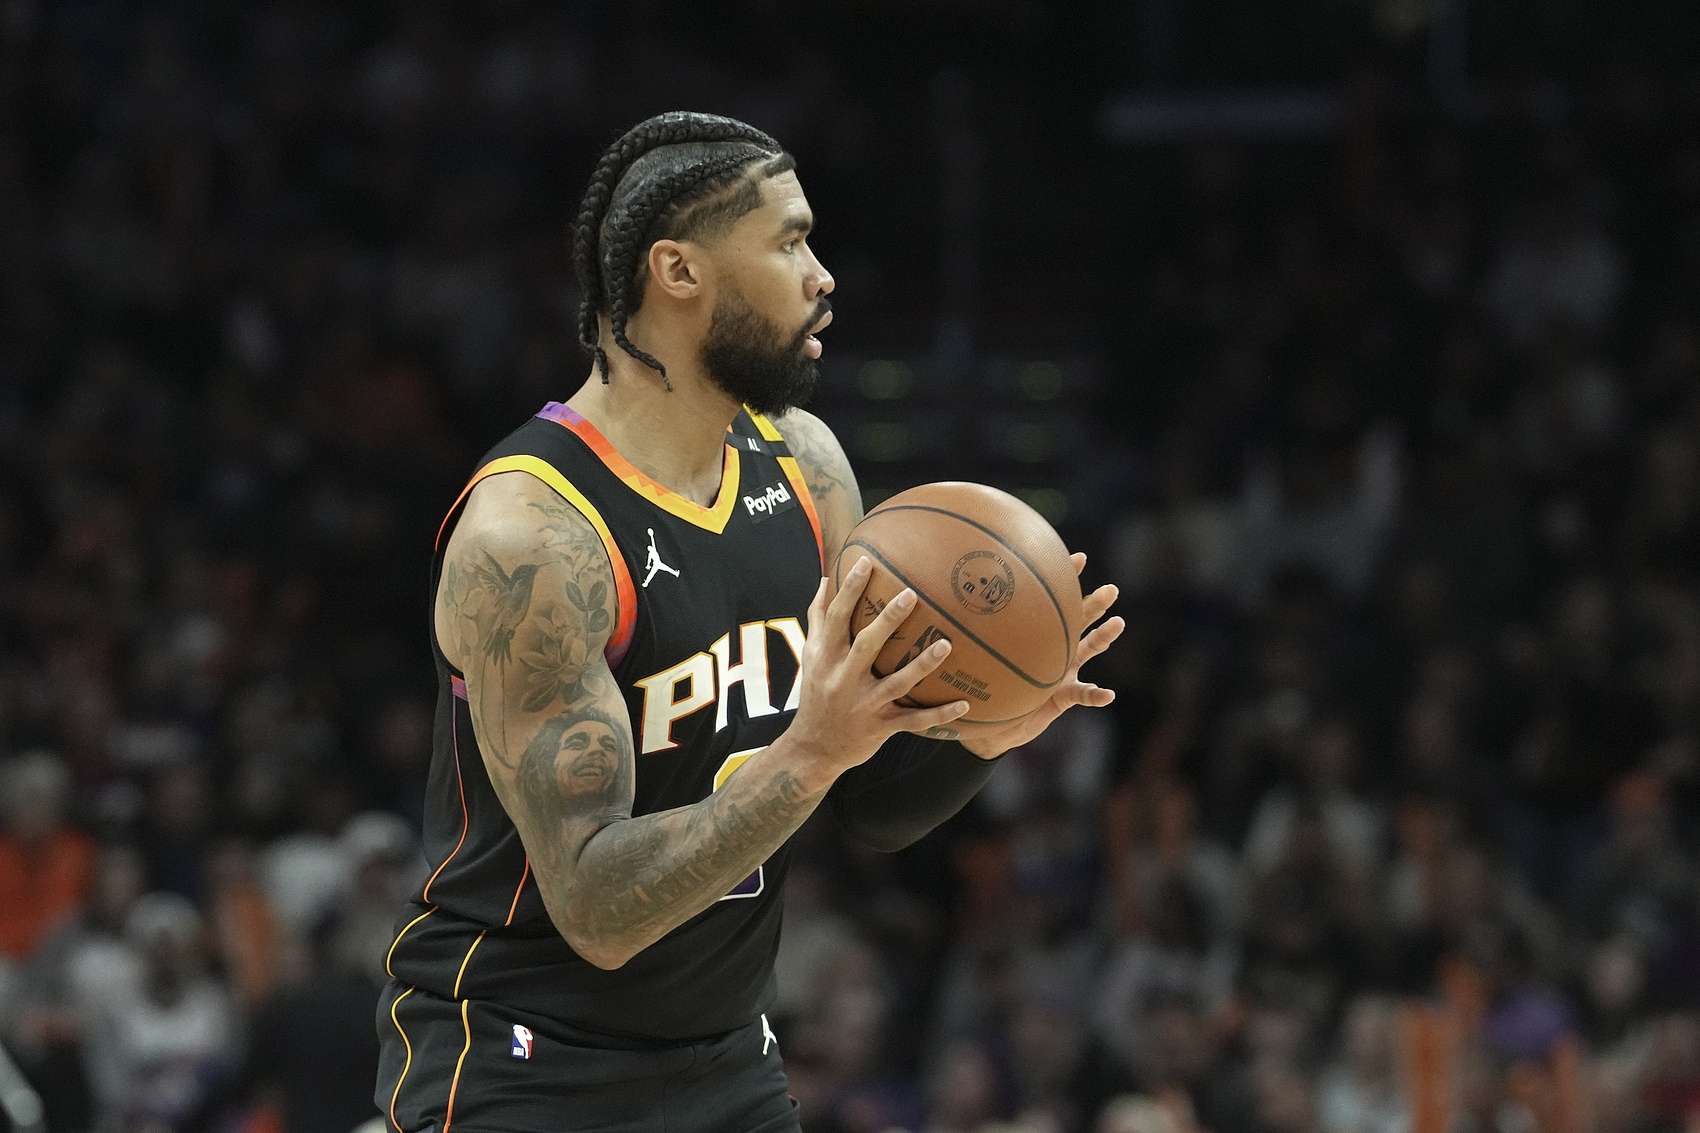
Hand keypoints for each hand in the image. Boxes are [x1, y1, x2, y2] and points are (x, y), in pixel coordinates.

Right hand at [785, 555, 970, 778]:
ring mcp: (863, 704)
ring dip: (922, 664)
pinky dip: (938, 715)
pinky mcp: (880, 727)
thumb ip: (818, 618)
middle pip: (866, 645)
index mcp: (826, 656)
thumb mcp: (810, 656)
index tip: (867, 562)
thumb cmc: (815, 693)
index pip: (837, 617)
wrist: (813, 748)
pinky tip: (964, 704)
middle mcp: (843, 678)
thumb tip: (826, 579)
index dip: (850, 589)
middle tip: (911, 594)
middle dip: (887, 620)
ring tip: (946, 644)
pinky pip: (913, 721)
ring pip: (896, 683)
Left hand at [958, 552, 1122, 758]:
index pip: (1050, 599)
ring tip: (1118, 624)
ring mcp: (1062, 672)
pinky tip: (1108, 695)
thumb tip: (925, 600)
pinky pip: (1081, 695)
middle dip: (1095, 603)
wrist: (988, 724)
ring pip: (1087, 650)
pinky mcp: (1062, 698)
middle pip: (1078, 619)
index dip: (1064, 577)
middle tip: (1111, 589)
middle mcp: (1053, 648)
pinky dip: (1095, 694)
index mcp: (1034, 634)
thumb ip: (954, 631)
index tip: (1077, 557)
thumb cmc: (978, 685)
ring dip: (1104, 637)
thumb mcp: (964, 657)